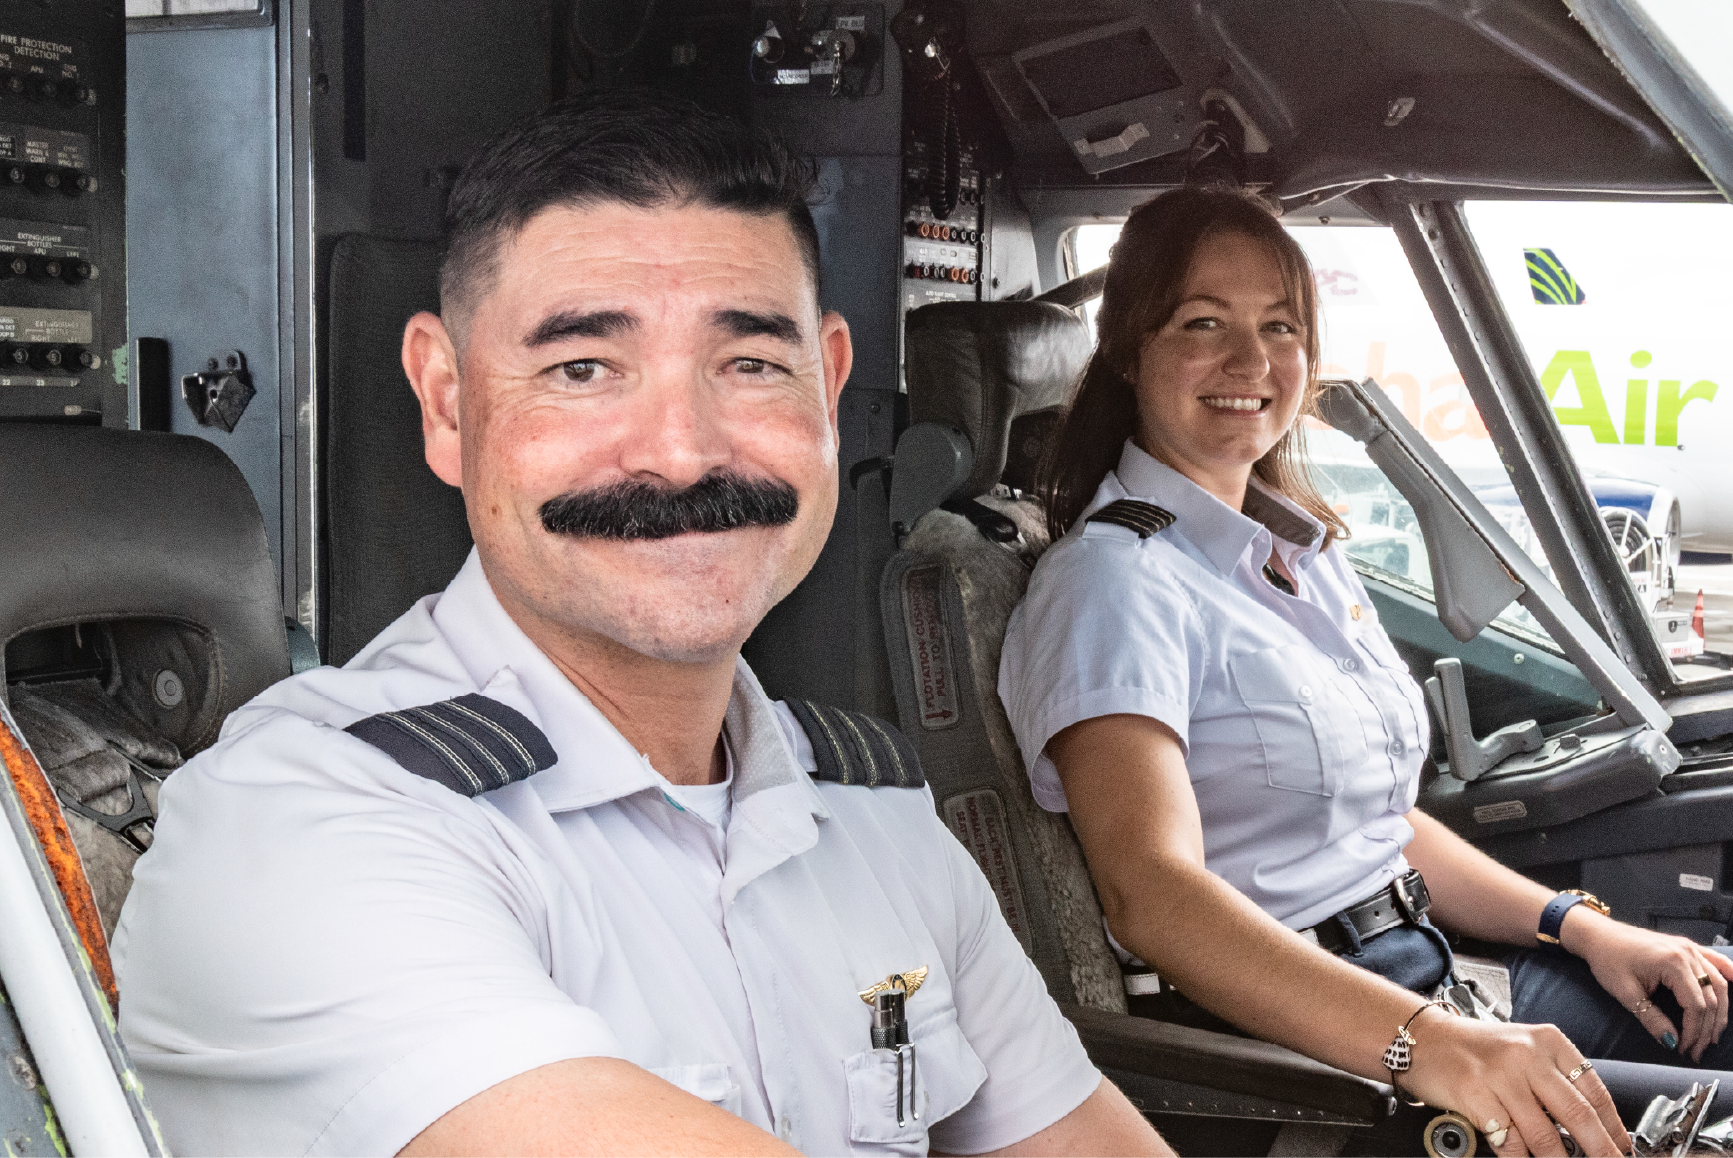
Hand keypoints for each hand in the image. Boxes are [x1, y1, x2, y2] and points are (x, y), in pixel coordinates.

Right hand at [1402, 1010, 1630, 1157]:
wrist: (1423, 1039)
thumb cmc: (1475, 1049)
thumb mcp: (1523, 1050)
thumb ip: (1554, 1080)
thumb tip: (1591, 1128)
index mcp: (1547, 1040)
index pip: (1595, 1089)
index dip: (1614, 1127)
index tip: (1621, 1149)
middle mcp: (1526, 1053)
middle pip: (1578, 1115)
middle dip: (1600, 1151)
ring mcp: (1499, 1074)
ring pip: (1545, 1135)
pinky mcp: (1475, 1094)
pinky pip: (1509, 1142)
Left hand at [1564, 907, 1732, 1059]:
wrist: (1598, 935)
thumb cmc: (1607, 960)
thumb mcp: (1625, 993)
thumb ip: (1651, 1019)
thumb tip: (1672, 1042)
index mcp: (1672, 964)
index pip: (1696, 1006)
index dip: (1694, 1032)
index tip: (1685, 1050)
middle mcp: (1687, 954)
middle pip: (1712, 998)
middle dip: (1706, 1029)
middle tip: (1697, 1051)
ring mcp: (1690, 948)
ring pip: (1718, 984)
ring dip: (1719, 1012)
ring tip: (1711, 1035)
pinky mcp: (1687, 947)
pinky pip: (1716, 961)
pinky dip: (1728, 974)